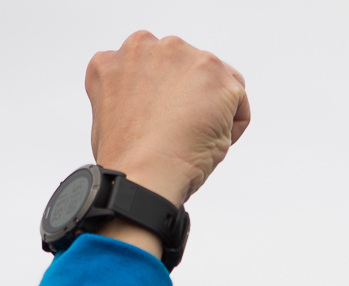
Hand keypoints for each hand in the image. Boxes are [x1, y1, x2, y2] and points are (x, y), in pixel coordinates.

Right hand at [86, 31, 249, 207]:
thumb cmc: (126, 160)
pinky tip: (208, 145)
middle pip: (184, 69)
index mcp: (115, 59)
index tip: (160, 127)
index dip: (160, 103)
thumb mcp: (112, 115)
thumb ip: (130, 94)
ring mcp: (182, 56)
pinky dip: (232, 126)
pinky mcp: (214, 72)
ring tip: (191, 141)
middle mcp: (148, 46)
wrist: (143, 175)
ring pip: (214, 80)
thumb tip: (152, 100)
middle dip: (188, 99)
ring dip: (212, 109)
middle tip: (178, 135)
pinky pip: (237, 98)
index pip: (150, 70)